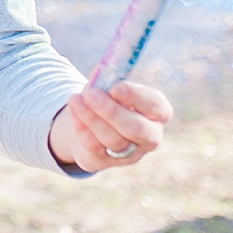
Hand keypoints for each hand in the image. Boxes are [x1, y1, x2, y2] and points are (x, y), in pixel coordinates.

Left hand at [47, 80, 172, 173]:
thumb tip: (100, 70)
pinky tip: (74, 112)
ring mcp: (131, 153)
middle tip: (91, 95)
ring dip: (91, 118)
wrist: (92, 124)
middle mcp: (150, 136)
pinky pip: (95, 147)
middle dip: (112, 111)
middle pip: (137, 129)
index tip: (116, 88)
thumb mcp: (110, 85)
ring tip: (75, 99)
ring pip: (114, 140)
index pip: (157, 107)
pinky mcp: (107, 161)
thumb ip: (108, 78)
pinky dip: (82, 128)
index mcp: (158, 113)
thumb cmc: (109, 99)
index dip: (137, 98)